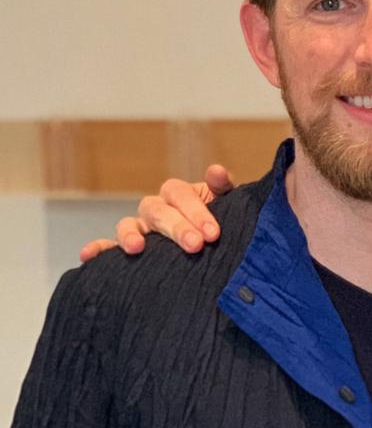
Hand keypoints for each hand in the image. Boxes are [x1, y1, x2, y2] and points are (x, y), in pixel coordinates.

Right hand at [78, 165, 234, 261]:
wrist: (217, 247)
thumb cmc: (222, 224)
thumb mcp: (228, 205)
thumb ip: (223, 189)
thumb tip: (216, 171)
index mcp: (180, 196)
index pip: (180, 194)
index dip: (195, 211)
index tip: (212, 233)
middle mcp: (157, 209)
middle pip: (157, 210)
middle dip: (176, 227)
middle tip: (195, 245)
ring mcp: (141, 229)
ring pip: (128, 225)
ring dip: (129, 234)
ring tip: (136, 248)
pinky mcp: (129, 249)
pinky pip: (108, 247)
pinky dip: (97, 250)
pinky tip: (87, 256)